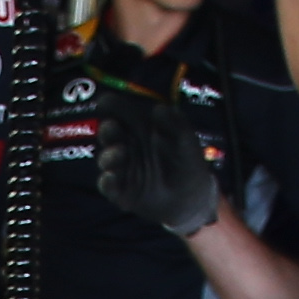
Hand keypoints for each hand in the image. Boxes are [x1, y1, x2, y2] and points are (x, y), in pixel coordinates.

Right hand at [93, 95, 219, 239]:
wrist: (192, 197)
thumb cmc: (188, 162)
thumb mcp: (186, 140)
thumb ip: (175, 123)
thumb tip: (159, 108)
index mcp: (140, 129)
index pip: (123, 114)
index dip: (113, 106)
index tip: (106, 101)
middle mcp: (127, 146)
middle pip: (109, 135)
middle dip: (107, 130)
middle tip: (111, 126)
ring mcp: (122, 169)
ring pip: (106, 159)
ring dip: (109, 155)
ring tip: (120, 153)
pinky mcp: (121, 191)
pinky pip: (107, 186)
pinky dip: (106, 181)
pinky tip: (111, 177)